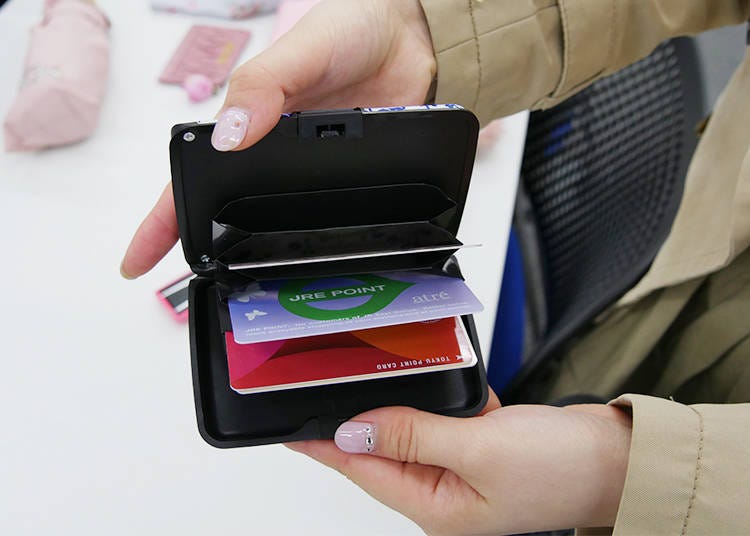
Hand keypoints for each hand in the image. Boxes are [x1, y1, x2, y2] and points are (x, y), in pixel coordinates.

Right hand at [120, 0, 435, 277]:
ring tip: (247, 285)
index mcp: (250, 122)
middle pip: (231, 208)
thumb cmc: (346, 29)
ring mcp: (313, 169)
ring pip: (281, 219)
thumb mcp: (298, 52)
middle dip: (205, 247)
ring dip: (262, 249)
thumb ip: (264, 87)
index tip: (137, 259)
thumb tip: (229, 136)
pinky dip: (320, 236)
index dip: (165, 218)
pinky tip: (317, 256)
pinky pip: (332, 213)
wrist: (404, 34)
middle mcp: (276, 152)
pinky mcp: (352, 177)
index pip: (197, 176)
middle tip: (194, 283)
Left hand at [288, 391, 631, 535]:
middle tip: (323, 389)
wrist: (615, 458)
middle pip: (382, 448)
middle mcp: (443, 490)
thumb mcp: (479, 450)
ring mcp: (461, 466)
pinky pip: (441, 419)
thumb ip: (414, 434)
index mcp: (437, 505)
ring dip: (393, 403)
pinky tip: (426, 380)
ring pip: (409, 429)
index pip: (364, 468)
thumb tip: (356, 428)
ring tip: (363, 379)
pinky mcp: (479, 445)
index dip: (324, 445)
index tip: (292, 427)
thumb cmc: (561, 469)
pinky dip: (434, 398)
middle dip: (354, 419)